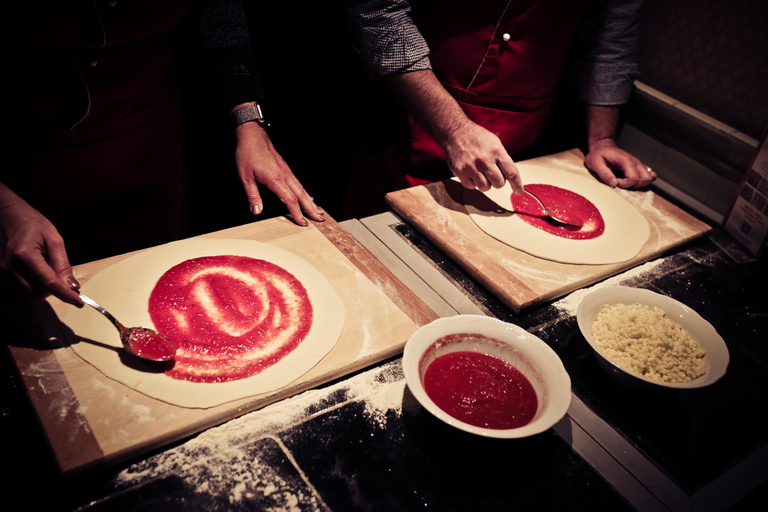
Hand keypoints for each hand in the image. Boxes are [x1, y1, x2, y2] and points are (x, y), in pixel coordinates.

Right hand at [0, 184, 81, 304]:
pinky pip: (22, 286)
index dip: (65, 294)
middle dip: (54, 289)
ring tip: (45, 264)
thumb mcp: (54, 239)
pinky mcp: (1, 273)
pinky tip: (36, 267)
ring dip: (44, 286)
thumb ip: (62, 264)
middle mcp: (10, 266)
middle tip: (63, 276)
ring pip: (30, 291)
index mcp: (25, 255)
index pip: (49, 282)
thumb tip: (72, 286)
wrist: (6, 215)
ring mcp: (2, 271)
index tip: (79, 302)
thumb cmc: (31, 222)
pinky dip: (34, 282)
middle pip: (38, 292)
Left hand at [234, 120, 324, 226]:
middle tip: (320, 219)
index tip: (303, 223)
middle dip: (311, 209)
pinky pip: (298, 183)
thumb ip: (253, 196)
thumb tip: (256, 211)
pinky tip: (307, 197)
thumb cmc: (248, 154)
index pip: (290, 200)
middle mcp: (285, 175)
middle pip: (302, 195)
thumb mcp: (245, 177)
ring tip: (318, 211)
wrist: (252, 136)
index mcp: (275, 179)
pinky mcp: (286, 169)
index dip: (297, 213)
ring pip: (302, 189)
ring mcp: (287, 171)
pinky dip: (305, 192)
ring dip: (311, 201)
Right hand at [442, 119, 523, 193]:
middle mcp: (484, 160)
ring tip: (481, 172)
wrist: (455, 132)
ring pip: (485, 187)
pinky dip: (473, 182)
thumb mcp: (495, 142)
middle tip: (493, 173)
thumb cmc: (477, 137)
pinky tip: (472, 172)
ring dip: (485, 183)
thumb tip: (509, 176)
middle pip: (499, 183)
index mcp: (496, 151)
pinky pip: (472, 187)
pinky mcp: (460, 172)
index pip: (511, 172)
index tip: (518, 191)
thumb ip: (502, 158)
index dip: (517, 184)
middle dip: (498, 181)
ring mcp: (471, 167)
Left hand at [585, 138, 655, 188]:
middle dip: (634, 186)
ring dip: (640, 184)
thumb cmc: (598, 155)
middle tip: (621, 184)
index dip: (624, 185)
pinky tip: (632, 182)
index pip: (633, 178)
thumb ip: (605, 174)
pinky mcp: (638, 166)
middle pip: (645, 179)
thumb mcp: (595, 163)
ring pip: (650, 178)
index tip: (614, 183)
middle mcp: (635, 162)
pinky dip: (643, 181)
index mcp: (625, 160)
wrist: (602, 147)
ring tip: (627, 184)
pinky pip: (649, 175)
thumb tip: (614, 184)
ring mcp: (638, 164)